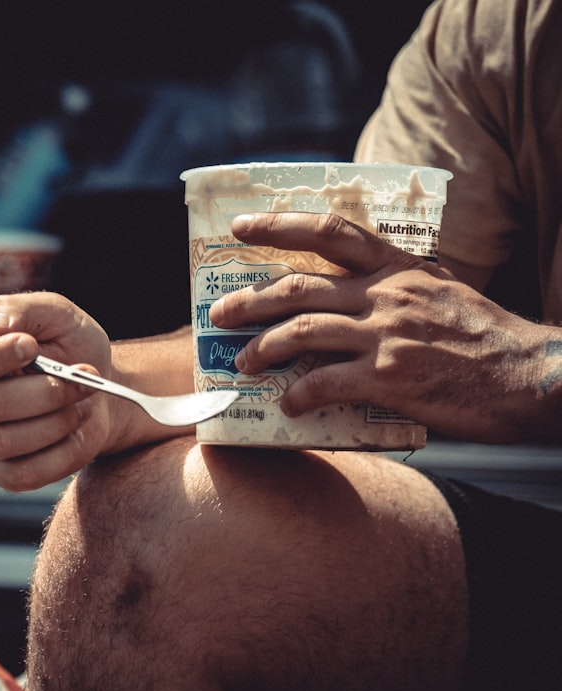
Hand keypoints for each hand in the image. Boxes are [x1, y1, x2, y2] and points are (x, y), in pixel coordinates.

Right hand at [0, 292, 114, 490]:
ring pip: (7, 442)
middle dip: (46, 390)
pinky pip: (26, 474)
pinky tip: (77, 430)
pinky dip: (63, 452)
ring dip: (58, 420)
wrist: (99, 387)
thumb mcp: (54, 313)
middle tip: (83, 376)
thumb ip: (20, 310)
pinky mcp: (3, 473)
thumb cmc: (69, 346)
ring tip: (82, 401)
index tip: (31, 346)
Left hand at [210, 212, 558, 442]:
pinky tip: (288, 404)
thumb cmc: (484, 336)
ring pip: (300, 332)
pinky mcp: (389, 379)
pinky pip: (324, 383)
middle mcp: (386, 294)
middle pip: (298, 288)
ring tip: (242, 361)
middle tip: (220, 312)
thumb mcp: (440, 290)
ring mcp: (387, 335)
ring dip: (261, 347)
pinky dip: (298, 394)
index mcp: (398, 267)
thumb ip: (393, 284)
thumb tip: (346, 291)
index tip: (240, 227)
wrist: (531, 377)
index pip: (330, 231)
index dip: (280, 225)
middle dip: (249, 301)